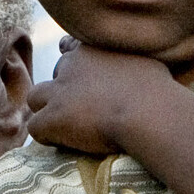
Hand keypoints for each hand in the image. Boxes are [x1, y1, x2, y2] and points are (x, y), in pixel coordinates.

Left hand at [25, 39, 177, 154]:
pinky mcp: (53, 118)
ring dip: (47, 111)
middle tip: (83, 110)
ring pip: (35, 97)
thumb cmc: (158, 90)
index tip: (85, 82)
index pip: (70, 49)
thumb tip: (137, 68)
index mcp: (93, 49)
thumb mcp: (146, 60)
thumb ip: (131, 60)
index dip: (75, 68)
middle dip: (65, 90)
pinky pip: (35, 128)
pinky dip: (47, 136)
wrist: (149, 112)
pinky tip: (64, 144)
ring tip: (65, 127)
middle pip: (55, 74)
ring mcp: (59, 91)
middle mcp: (71, 65)